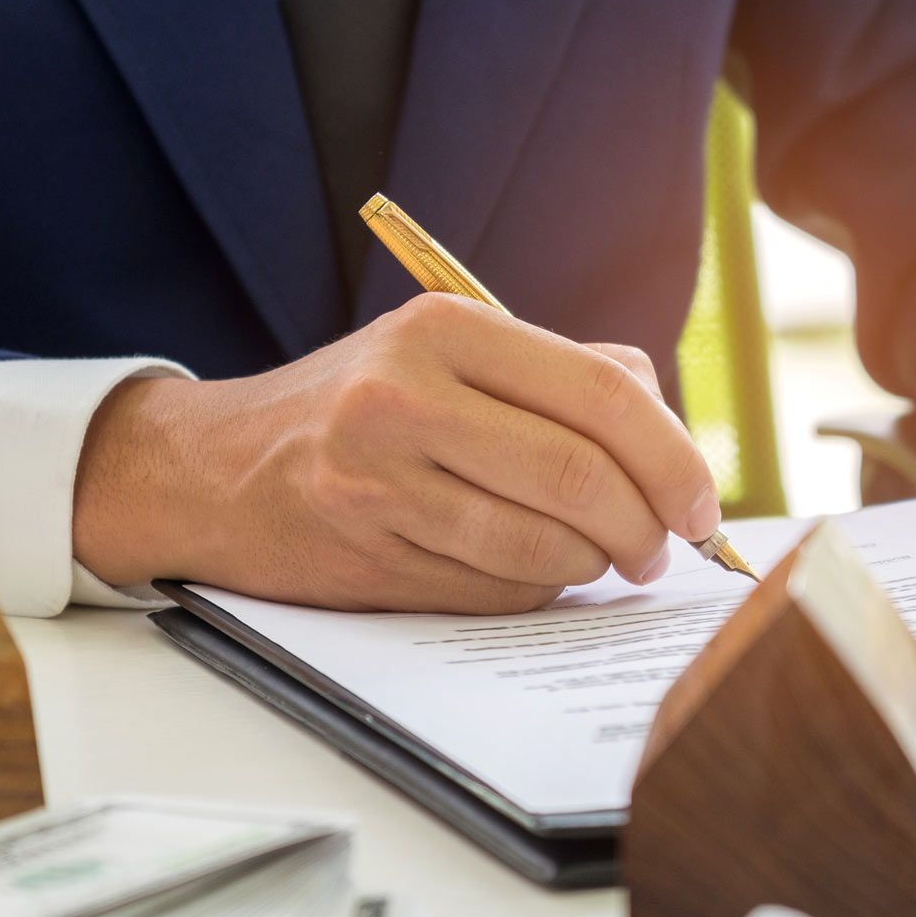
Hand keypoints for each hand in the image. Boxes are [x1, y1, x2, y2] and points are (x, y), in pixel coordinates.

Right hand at [73, 293, 720, 612]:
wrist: (214, 468)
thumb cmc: (355, 408)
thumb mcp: (445, 353)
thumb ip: (558, 373)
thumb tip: (666, 422)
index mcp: (445, 327)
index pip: (604, 393)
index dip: (674, 458)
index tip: (701, 502)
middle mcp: (407, 395)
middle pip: (583, 475)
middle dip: (649, 526)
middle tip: (664, 548)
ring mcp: (380, 480)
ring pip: (546, 544)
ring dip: (596, 567)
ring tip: (604, 560)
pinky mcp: (367, 553)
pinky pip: (496, 588)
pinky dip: (538, 589)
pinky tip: (534, 570)